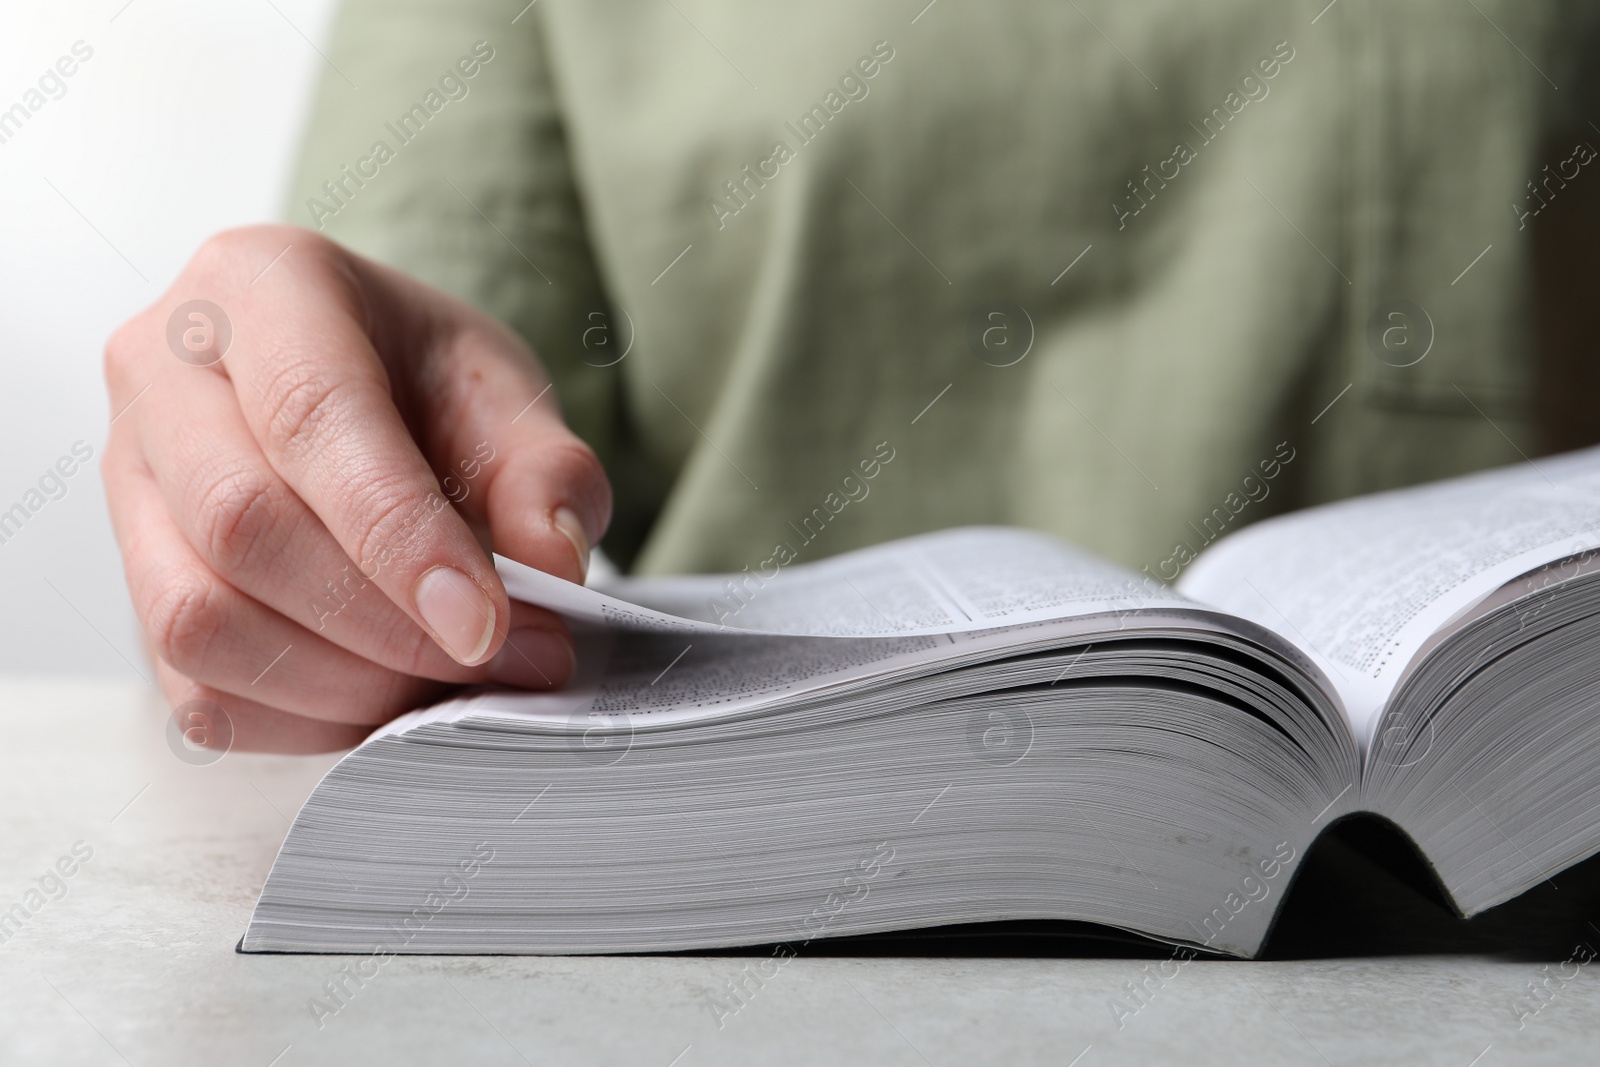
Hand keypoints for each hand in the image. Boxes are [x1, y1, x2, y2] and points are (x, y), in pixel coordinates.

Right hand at [103, 225, 609, 752]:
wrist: (358, 391)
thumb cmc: (425, 380)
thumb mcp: (508, 392)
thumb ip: (547, 471)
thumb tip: (552, 565)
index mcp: (259, 285)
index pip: (311, 417)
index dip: (400, 537)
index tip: (486, 624)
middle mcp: (161, 374)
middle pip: (239, 524)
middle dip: (383, 622)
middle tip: (500, 656)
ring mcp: (128, 485)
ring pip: (198, 620)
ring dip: (343, 681)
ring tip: (449, 678)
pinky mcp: (133, 583)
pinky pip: (196, 691)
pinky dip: (306, 720)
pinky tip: (388, 694)